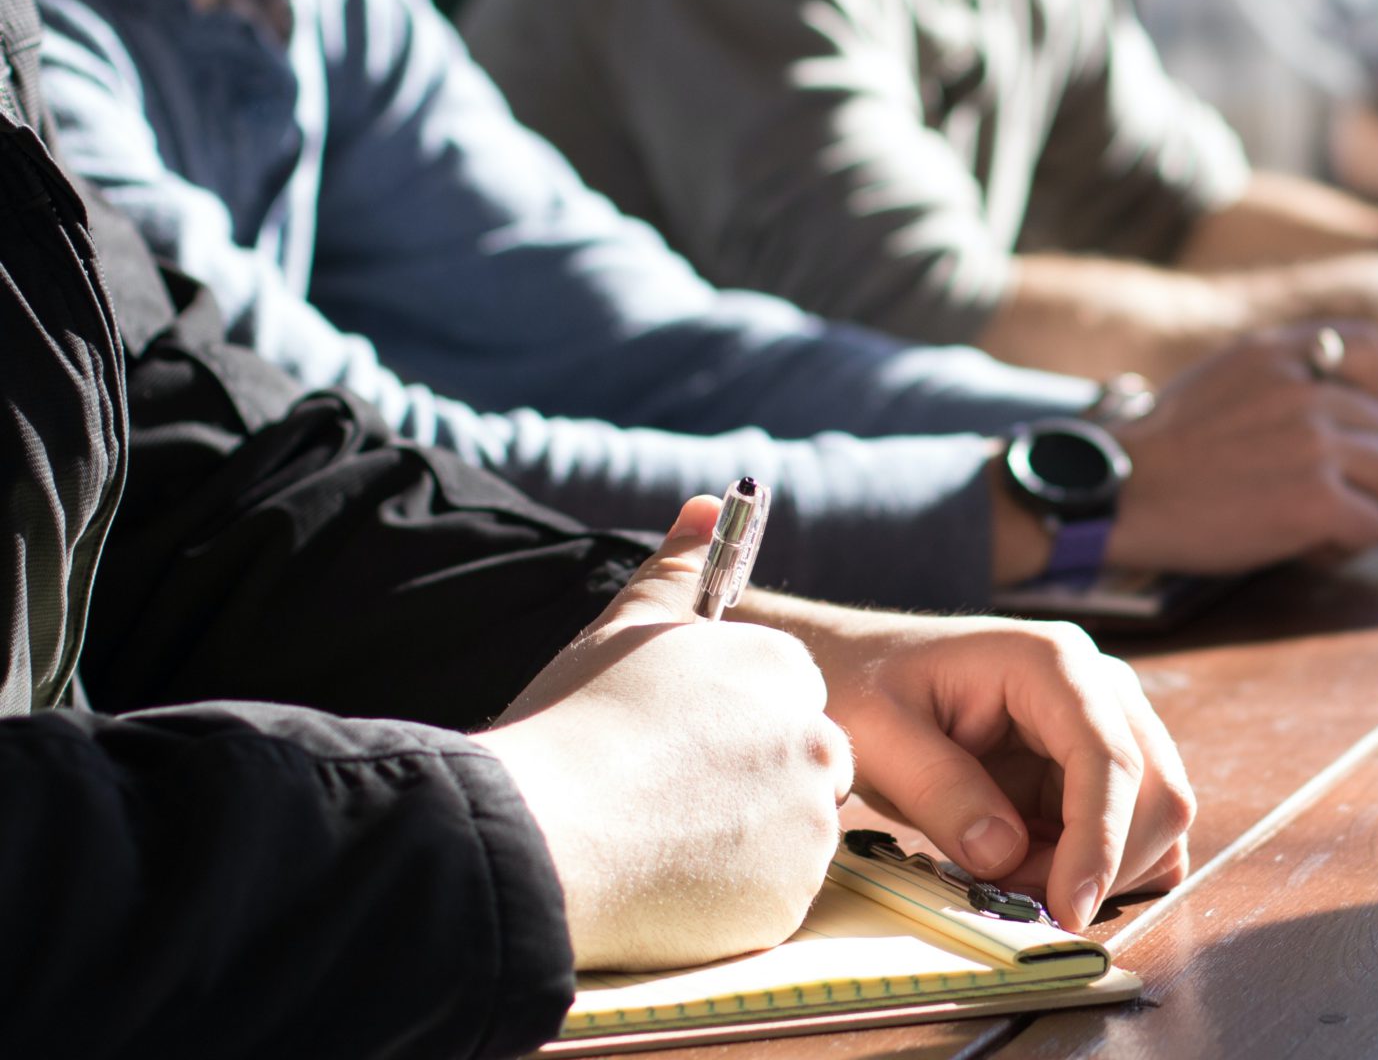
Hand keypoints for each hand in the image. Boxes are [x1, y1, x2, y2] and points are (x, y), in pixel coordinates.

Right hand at [477, 498, 851, 971]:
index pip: (789, 697)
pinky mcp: (791, 897)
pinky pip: (773, 896)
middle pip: (802, 765)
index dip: (732, 725)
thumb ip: (679, 568)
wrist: (539, 835)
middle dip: (750, 782)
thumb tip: (708, 504)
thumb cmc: (574, 724)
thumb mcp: (625, 628)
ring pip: (790, 833)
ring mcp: (809, 824)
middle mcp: (815, 740)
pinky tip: (667, 881)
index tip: (680, 746)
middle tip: (667, 798)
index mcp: (782, 670)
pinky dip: (732, 895)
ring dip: (743, 839)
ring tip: (658, 838)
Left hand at [738, 599, 1196, 931]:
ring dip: (1097, 869)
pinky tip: (1034, 869)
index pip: (1109, 757)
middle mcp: (1098, 686)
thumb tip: (1005, 854)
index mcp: (1050, 662)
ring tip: (1008, 875)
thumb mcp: (878, 735)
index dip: (1099, 840)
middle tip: (1015, 897)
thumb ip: (940, 791)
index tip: (1069, 909)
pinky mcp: (1094, 765)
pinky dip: (1098, 867)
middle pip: (1155, 790)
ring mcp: (1104, 724)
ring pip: (1154, 817)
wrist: (857, 669)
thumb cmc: (863, 686)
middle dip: (1101, 863)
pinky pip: (1132, 829)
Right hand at [1107, 321, 1377, 574]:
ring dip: (1365, 502)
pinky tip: (1306, 544)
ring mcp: (1315, 444)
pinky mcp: (1316, 500)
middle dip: (1367, 461)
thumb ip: (1288, 372)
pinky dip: (1347, 542)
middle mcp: (1306, 389)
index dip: (1371, 389)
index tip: (1340, 421)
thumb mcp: (1226, 374)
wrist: (1119, 494)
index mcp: (1281, 351)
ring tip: (1315, 518)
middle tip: (1323, 489)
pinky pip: (1374, 524)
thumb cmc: (1168, 446)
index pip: (1372, 348)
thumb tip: (1360, 397)